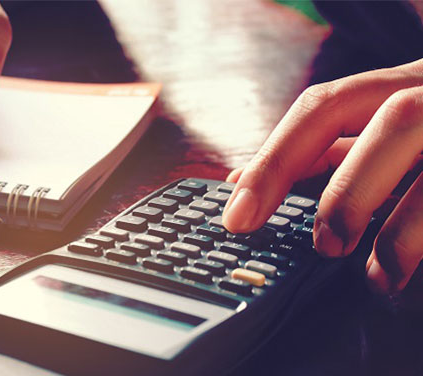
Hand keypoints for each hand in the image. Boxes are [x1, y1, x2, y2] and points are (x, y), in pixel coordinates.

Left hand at [222, 58, 422, 293]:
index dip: (275, 160)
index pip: (324, 107)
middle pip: (395, 122)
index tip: (237, 214)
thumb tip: (244, 180)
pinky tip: (406, 270)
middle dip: (349, 190)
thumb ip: (324, 149)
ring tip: (375, 274)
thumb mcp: (381, 127)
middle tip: (325, 245)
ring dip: (402, 230)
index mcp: (399, 83)